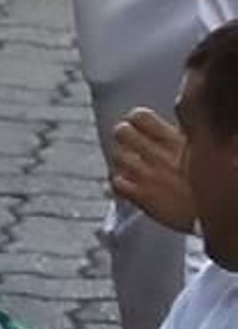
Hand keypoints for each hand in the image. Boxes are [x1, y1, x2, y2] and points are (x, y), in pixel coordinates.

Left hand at [109, 107, 195, 233]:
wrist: (211, 214)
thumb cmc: (206, 182)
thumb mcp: (199, 150)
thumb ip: (184, 132)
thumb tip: (179, 113)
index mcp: (174, 141)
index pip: (140, 116)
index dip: (134, 119)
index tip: (137, 127)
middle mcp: (159, 156)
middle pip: (122, 132)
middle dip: (122, 137)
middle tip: (129, 145)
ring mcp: (150, 177)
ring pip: (117, 156)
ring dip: (120, 160)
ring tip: (128, 166)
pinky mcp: (144, 197)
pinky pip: (117, 183)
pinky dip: (118, 183)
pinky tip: (128, 186)